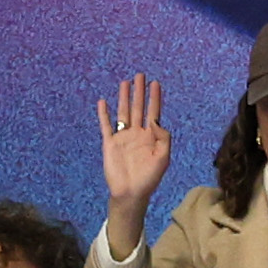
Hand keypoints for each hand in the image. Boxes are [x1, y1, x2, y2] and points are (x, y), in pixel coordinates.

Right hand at [97, 75, 172, 223]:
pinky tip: (103, 102)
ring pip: (123, 112)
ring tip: (125, 83)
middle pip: (138, 107)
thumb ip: (163, 138)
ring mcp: (123, 137)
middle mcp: (137, 133)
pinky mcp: (110, 143)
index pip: (154, 112)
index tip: (155, 83)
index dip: (155, 97)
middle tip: (140, 75)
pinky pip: (106, 126)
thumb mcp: (163, 158)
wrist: (131, 192)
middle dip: (139, 92)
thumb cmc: (149, 178)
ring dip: (124, 98)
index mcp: (151, 136)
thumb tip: (156, 120)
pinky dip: (104, 114)